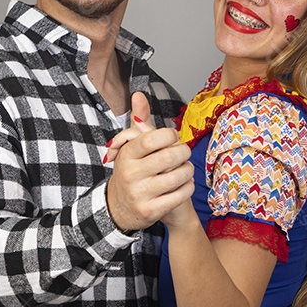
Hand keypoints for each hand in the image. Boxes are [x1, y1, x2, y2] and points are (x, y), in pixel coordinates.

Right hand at [106, 92, 193, 231]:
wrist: (119, 209)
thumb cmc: (131, 171)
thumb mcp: (131, 147)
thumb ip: (139, 121)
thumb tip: (139, 94)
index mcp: (127, 155)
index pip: (152, 139)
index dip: (169, 135)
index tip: (172, 137)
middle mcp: (131, 174)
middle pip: (170, 156)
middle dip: (183, 153)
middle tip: (184, 153)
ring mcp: (140, 194)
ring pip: (179, 176)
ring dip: (188, 170)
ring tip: (185, 169)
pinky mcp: (151, 211)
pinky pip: (181, 194)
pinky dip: (188, 187)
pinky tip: (184, 184)